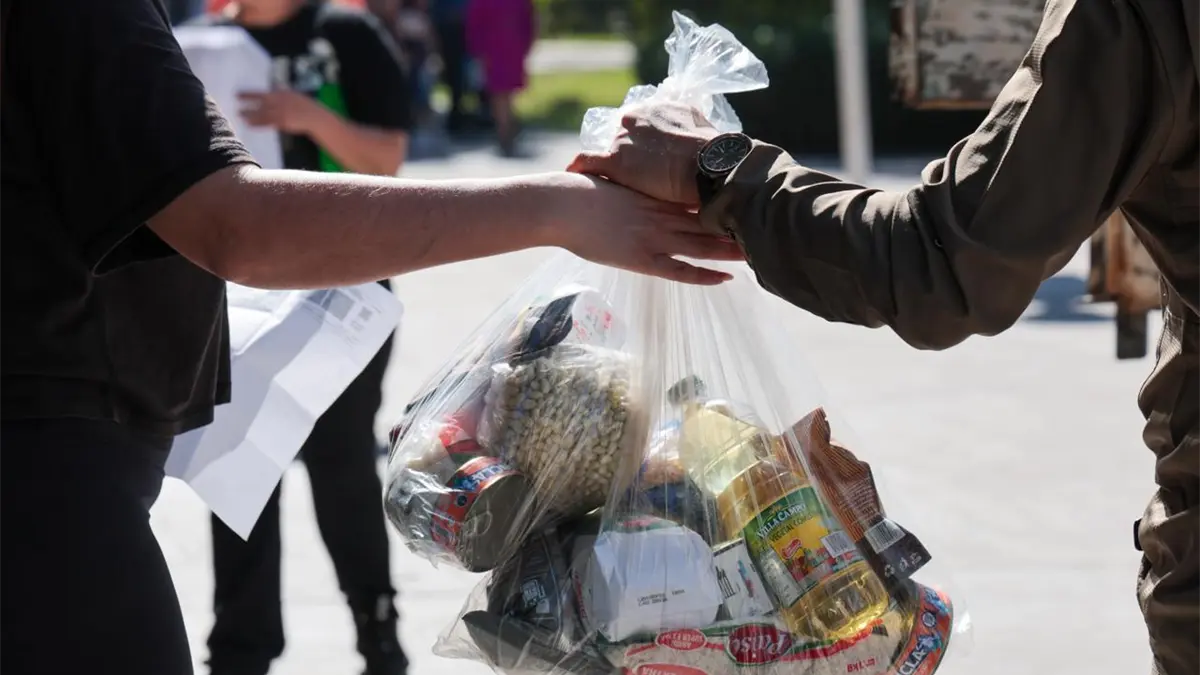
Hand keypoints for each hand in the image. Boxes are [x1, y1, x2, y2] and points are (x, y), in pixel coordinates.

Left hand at [238, 89, 326, 134]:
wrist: (315, 117)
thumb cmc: (305, 106)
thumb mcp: (294, 95)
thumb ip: (283, 92)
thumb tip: (277, 86)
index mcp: (280, 94)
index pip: (260, 93)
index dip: (248, 94)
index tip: (237, 95)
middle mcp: (279, 102)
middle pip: (259, 103)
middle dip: (247, 104)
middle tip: (236, 106)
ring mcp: (280, 112)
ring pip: (261, 113)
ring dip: (249, 115)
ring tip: (240, 115)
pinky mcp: (282, 122)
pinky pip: (266, 123)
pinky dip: (257, 124)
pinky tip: (249, 124)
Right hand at [550, 173, 743, 284]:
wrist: (562, 205)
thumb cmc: (581, 192)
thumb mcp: (614, 180)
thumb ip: (635, 183)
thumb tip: (643, 180)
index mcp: (655, 194)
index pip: (699, 197)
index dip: (726, 200)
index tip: (749, 199)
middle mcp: (662, 214)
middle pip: (709, 220)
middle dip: (738, 224)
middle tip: (767, 226)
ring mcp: (654, 237)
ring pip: (702, 244)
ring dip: (731, 249)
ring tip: (759, 252)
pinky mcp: (642, 259)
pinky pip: (680, 270)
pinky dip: (704, 275)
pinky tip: (725, 278)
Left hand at [568, 103, 719, 206]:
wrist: (710, 167)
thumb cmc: (713, 153)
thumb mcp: (703, 127)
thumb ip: (691, 125)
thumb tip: (694, 131)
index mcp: (657, 108)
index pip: (641, 123)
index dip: (643, 141)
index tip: (647, 155)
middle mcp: (636, 117)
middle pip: (623, 136)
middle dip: (628, 152)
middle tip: (636, 172)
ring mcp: (623, 138)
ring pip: (607, 150)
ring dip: (611, 166)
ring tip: (609, 181)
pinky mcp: (615, 160)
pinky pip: (587, 161)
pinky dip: (579, 167)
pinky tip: (573, 175)